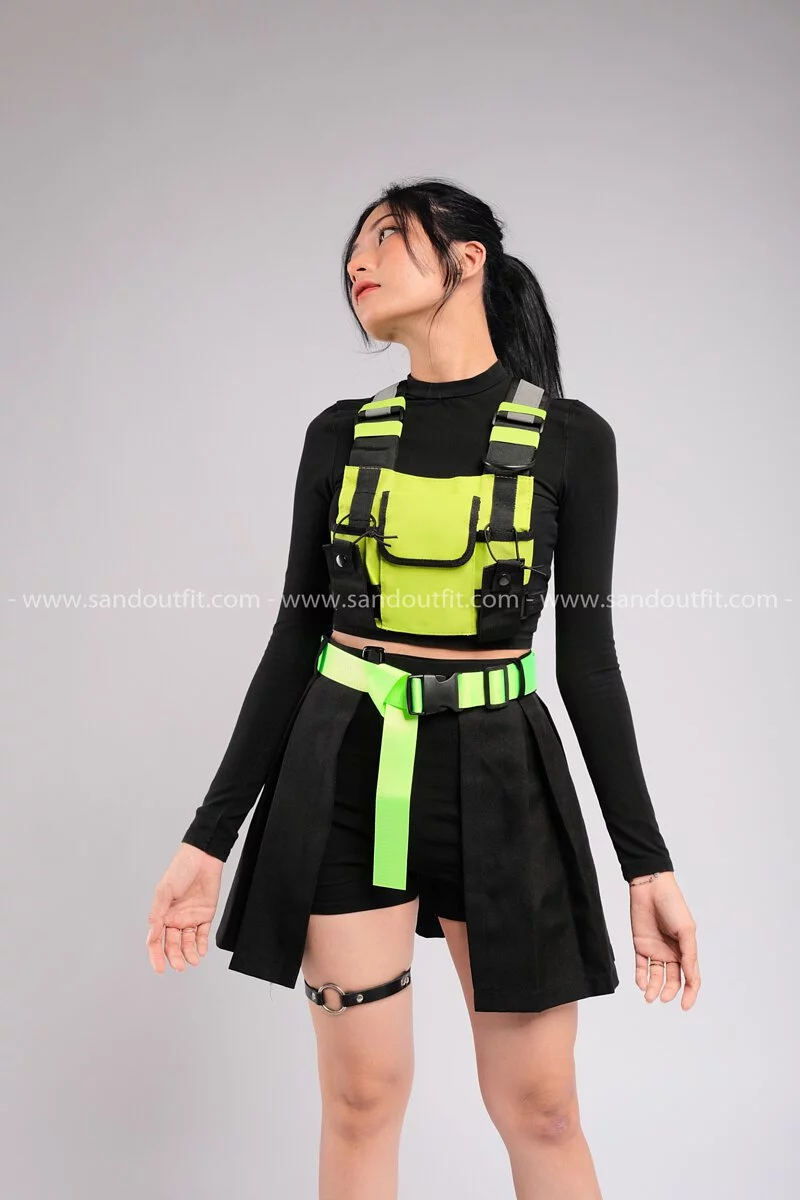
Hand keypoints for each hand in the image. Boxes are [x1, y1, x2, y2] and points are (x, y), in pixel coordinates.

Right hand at [146, 843, 222, 972]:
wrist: (203, 857)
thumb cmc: (180, 870)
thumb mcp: (165, 890)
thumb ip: (158, 912)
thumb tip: (152, 933)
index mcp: (161, 914)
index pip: (155, 940)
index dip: (156, 956)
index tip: (160, 968)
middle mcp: (175, 919)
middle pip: (172, 945)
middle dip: (175, 957)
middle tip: (180, 966)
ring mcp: (190, 918)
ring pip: (188, 943)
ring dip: (189, 954)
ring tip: (193, 961)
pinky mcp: (205, 915)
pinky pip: (203, 934)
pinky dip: (202, 944)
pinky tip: (202, 951)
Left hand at [629, 871, 699, 1009]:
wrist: (650, 888)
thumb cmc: (673, 906)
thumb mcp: (686, 930)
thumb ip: (688, 955)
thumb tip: (692, 979)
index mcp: (687, 950)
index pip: (691, 977)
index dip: (690, 993)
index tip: (683, 1006)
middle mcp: (672, 953)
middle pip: (673, 980)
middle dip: (669, 992)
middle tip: (663, 999)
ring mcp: (656, 949)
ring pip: (656, 976)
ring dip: (653, 988)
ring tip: (649, 997)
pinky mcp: (640, 945)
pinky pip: (640, 966)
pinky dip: (640, 977)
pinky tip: (640, 983)